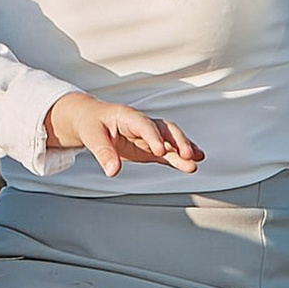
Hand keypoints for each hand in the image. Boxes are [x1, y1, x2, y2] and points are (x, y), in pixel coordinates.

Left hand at [46, 94, 205, 177]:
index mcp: (127, 116)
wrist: (93, 119)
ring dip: (184, 150)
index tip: (160, 150)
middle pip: (165, 129)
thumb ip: (104, 153)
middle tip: (187, 155)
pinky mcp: (151, 147)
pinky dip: (180, 157)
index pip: (144, 125)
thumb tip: (112, 171)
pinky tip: (193, 163)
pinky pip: (169, 152)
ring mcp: (150, 135)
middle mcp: (143, 124)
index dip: (153, 137)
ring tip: (196, 161)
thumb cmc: (93, 124)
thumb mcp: (92, 137)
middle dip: (177, 142)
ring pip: (172, 140)